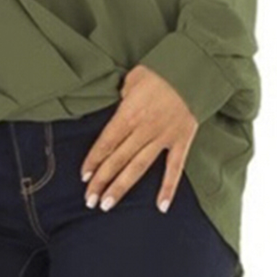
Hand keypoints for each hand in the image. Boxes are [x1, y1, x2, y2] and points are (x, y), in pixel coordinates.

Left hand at [80, 64, 199, 213]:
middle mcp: (144, 129)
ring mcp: (164, 137)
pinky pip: (174, 169)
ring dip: (122, 187)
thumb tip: (118, 110)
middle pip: (118, 159)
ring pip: (138, 167)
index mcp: (129, 113)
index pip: (106, 142)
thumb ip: (122, 98)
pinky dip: (168, 188)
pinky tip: (161, 207)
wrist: (192, 69)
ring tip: (108, 205)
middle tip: (90, 200)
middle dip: (102, 181)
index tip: (84, 176)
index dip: (93, 161)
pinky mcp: (182, 141)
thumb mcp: (132, 79)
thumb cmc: (159, 70)